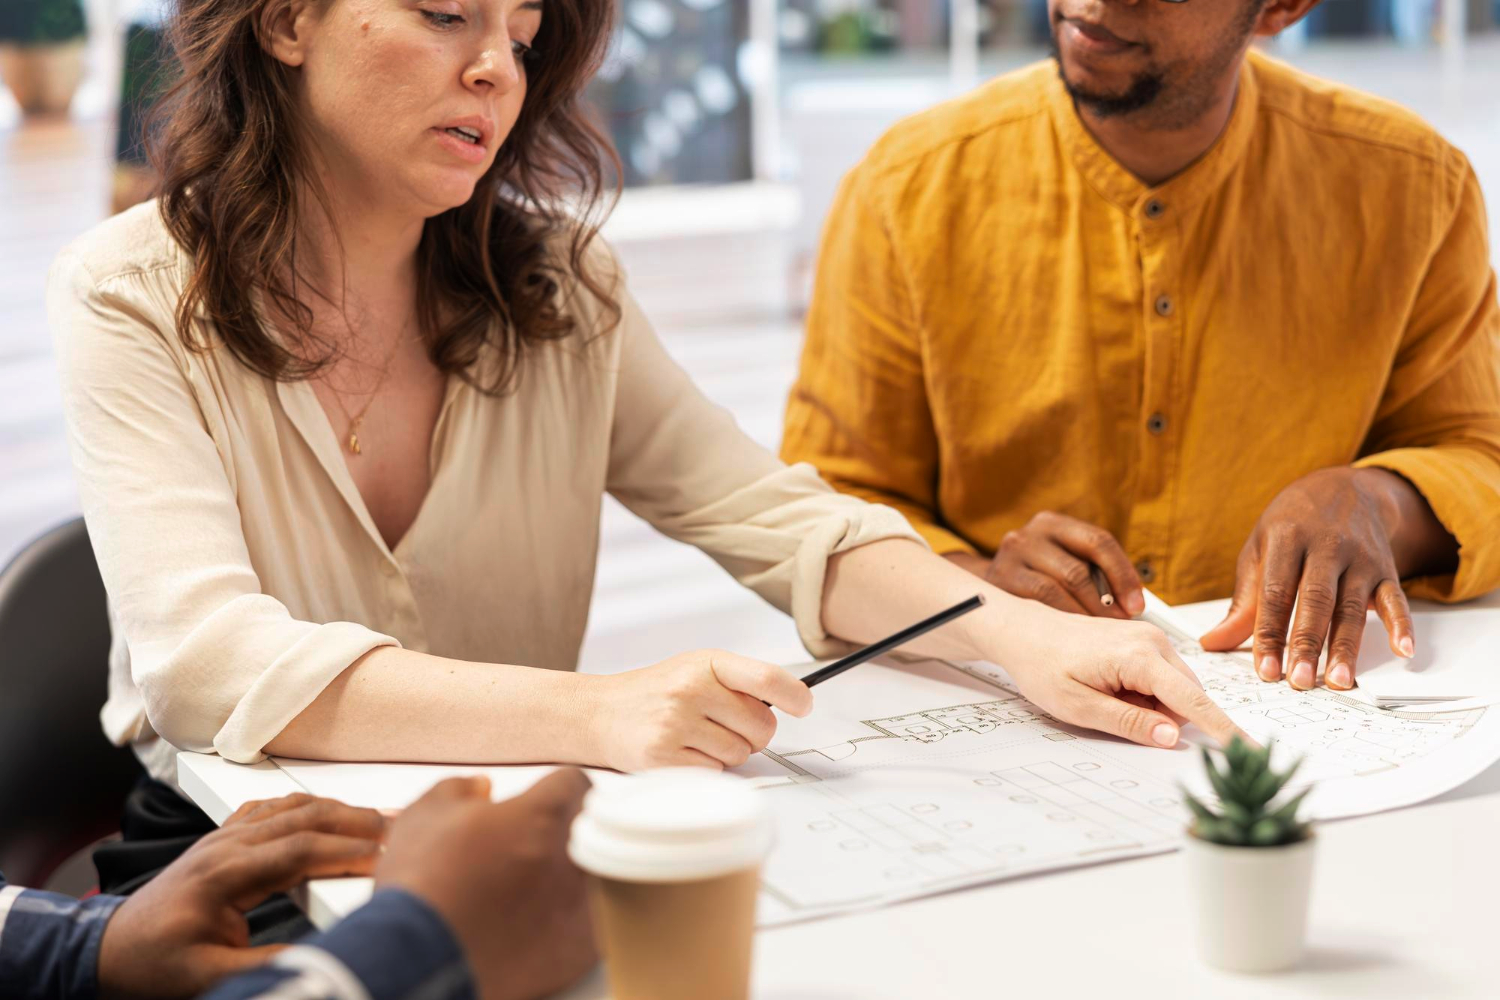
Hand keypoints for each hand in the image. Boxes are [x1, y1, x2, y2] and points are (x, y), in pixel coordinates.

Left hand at [98, 794, 386, 999]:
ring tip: (378, 819)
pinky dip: (310, 805)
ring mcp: (224, 837)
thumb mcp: (209, 977)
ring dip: (339, 809)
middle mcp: (225, 845)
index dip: (347, 852)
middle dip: (356, 821)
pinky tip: (329, 812)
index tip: (385, 859)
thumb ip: (267, 965)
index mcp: (222, 875)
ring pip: (292, 806)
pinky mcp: (224, 839)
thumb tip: (322, 956)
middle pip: (304, 817)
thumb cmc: (153, 963)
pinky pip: (273, 807)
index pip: (299, 850)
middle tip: (399, 830)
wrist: (110, 950)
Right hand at [376, 771, 595, 999]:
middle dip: (568, 831)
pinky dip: (570, 923)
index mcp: (544, 814)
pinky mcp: (579, 952)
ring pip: (599, 876)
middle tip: (534, 844)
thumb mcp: (425, 815)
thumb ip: (460, 789)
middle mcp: (574, 857)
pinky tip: (539, 926)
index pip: (574, 783)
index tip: (537, 804)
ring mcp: (582, 908)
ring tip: (536, 888)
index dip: (552, 789)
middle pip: (594, 828)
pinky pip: (592, 925)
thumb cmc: (419, 884)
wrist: (414, 961)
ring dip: (573, 875)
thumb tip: (482, 786)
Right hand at [592, 650, 812, 770]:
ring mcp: (676, 723)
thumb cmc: (657, 692)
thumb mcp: (697, 669)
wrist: (598, 712)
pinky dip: (705, 768)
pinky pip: (714, 772)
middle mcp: (691, 689)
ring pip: (740, 754)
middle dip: (753, 733)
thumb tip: (796, 699)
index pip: (767, 677)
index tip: (803, 705)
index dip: (794, 695)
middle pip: (762, 726)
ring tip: (696, 737)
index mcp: (707, 663)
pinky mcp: (663, 757)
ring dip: (726, 752)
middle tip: (725, 726)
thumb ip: (742, 681)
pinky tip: (682, 751)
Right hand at [952, 512, 1143, 617]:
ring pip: (1056, 590)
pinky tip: (1071, 635)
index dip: (1123, 575)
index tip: (1136, 605)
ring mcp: (1010, 558)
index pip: (1098, 542)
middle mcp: (1029, 535)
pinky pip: (1036, 605)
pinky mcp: (998, 583)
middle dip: (1105, 604)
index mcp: (1053, 524)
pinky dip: (1060, 621)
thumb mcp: (1064, 563)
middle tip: (1120, 626)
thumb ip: (1096, 574)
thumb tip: (1134, 604)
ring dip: (1083, 616)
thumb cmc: (1036, 578)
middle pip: (1078, 570)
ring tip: (1099, 634)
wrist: (983, 592)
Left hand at [1003, 608, 1246, 749]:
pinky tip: (1111, 687)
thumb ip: (1130, 723)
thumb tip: (1172, 738)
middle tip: (1112, 712)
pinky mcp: (1143, 640)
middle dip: (1162, 717)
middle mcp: (1152, 641)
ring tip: (1106, 696)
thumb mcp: (1079, 706)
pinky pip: (1161, 678)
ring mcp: (1149, 638)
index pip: (1194, 701)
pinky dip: (1144, 693)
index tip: (1247, 752)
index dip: (1222, 730)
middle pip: (1186, 697)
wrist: (1023, 631)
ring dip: (1151, 705)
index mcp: (1139, 656)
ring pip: (1175, 689)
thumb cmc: (1043, 665)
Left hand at [1198, 467, 1444, 690]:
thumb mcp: (1259, 549)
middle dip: (1306, 643)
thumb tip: (1213, 642)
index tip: (1265, 670)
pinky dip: (1401, 625)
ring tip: (1338, 680)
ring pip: (1352, 606)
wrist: (1345, 487)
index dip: (1269, 633)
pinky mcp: (1386, 567)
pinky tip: (1403, 651)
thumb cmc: (1292, 524)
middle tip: (1299, 681)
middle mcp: (1325, 545)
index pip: (1275, 593)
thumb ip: (1243, 601)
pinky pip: (1396, 599)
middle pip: (1315, 601)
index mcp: (1285, 538)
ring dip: (1345, 646)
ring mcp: (1359, 557)